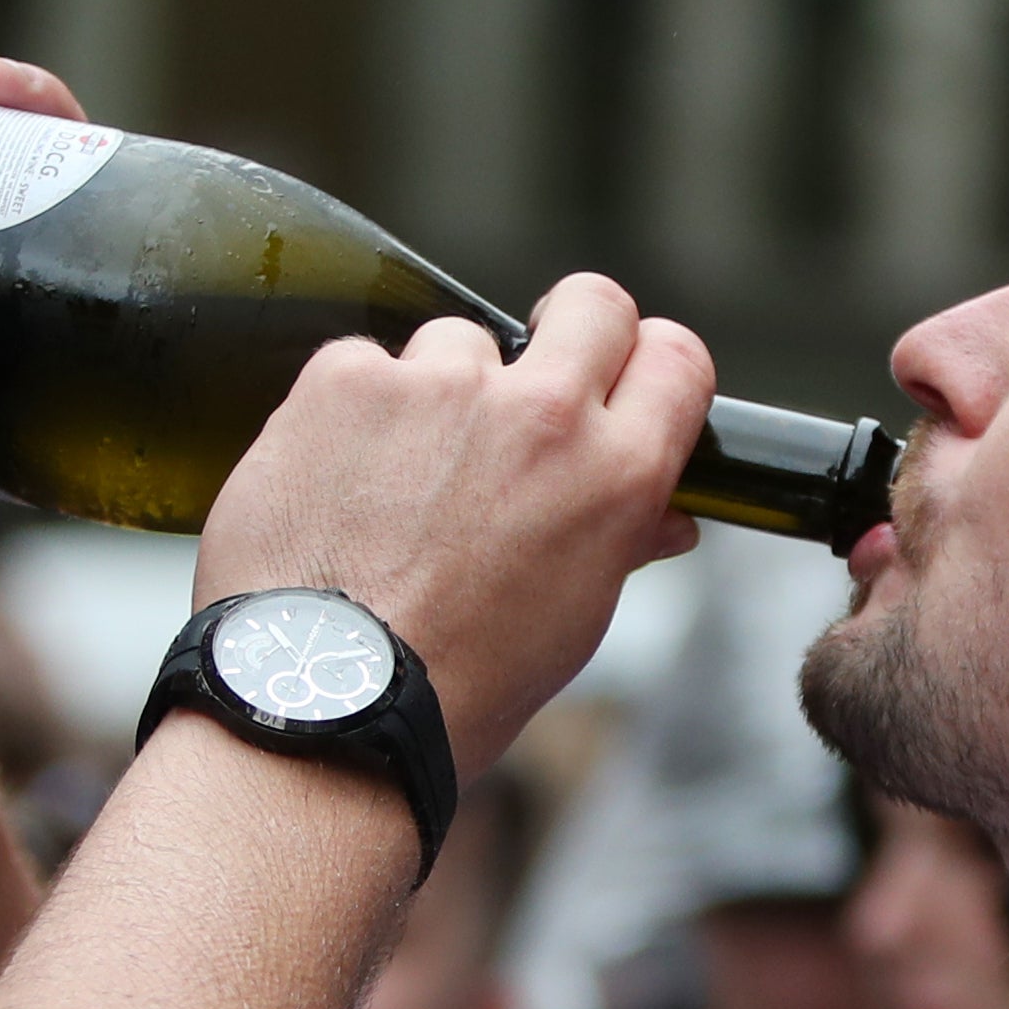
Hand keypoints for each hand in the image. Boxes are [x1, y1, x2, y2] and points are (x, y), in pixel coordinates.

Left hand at [193, 270, 710, 778]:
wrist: (330, 706)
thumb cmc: (460, 684)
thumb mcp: (571, 623)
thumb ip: (620, 541)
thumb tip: (663, 516)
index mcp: (614, 476)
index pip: (677, 357)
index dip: (650, 364)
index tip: (618, 381)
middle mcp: (538, 413)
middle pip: (593, 302)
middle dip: (569, 331)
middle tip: (528, 383)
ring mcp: (438, 386)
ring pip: (458, 341)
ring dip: (440, 392)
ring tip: (401, 485)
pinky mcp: (345, 380)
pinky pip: (363, 363)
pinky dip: (354, 414)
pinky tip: (338, 485)